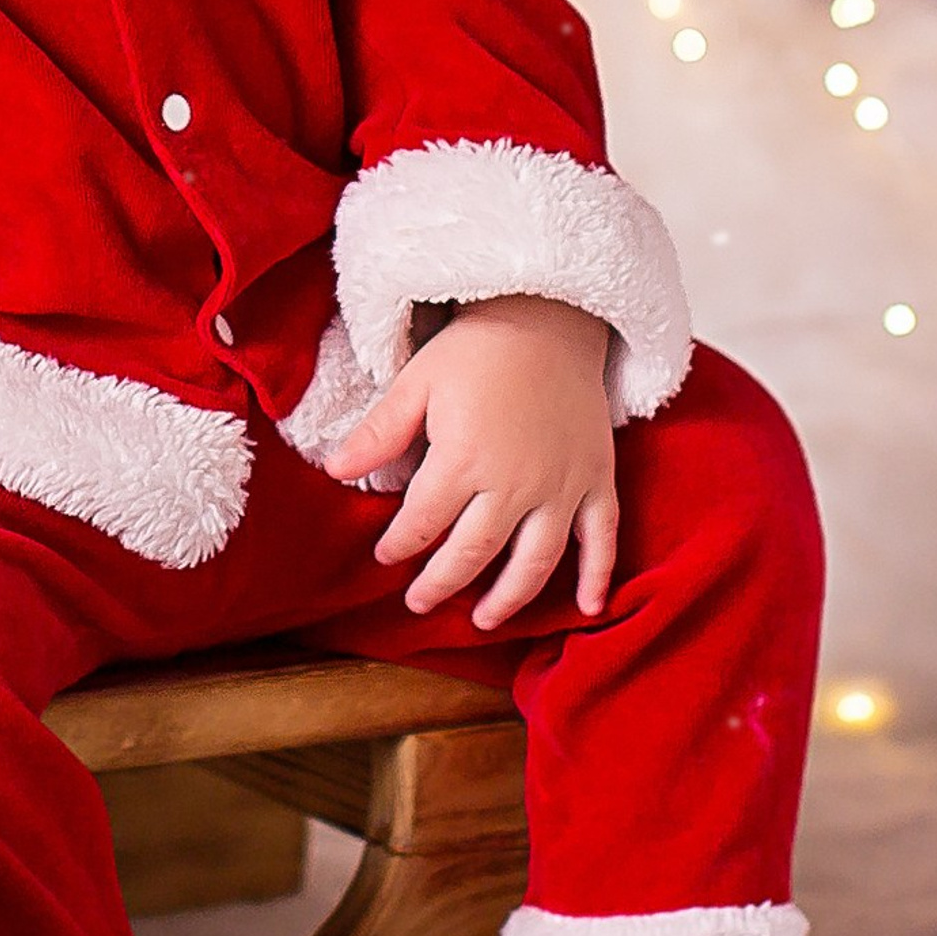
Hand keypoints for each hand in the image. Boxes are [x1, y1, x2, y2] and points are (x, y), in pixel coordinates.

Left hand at [328, 293, 617, 630]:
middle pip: (474, 552)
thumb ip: (380, 432)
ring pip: (534, 560)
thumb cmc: (478, 347)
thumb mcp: (418, 381)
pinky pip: (602, 536)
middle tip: (419, 601)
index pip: (424, 522)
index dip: (400, 544)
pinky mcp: (596, 478)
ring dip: (508, 598)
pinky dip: (597, 575)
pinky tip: (587, 607)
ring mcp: (561, 486)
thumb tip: (334, 471)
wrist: (550, 315)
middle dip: (442, 583)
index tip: (386, 556)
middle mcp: (514, 484)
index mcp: (463, 459)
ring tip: (484, 620)